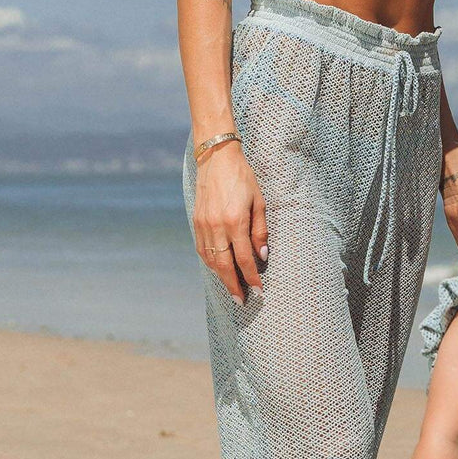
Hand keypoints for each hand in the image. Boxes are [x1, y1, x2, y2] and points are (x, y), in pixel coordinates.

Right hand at [193, 141, 267, 304]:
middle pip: (224, 265)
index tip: (258, 290)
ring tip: (232, 288)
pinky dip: (210, 262)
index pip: (244, 258)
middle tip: (241, 300)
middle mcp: (217, 226)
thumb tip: (261, 256)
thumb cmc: (243, 178)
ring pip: (211, 259)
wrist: (216, 158)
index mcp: (235, 221)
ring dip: (221, 277)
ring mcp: (203, 225)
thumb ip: (260, 231)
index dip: (251, 277)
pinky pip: (202, 249)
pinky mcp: (196, 221)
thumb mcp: (259, 202)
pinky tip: (219, 269)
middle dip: (234, 285)